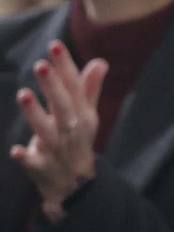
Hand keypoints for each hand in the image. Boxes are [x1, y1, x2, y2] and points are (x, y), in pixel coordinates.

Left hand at [11, 42, 106, 221]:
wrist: (76, 185)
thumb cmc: (76, 142)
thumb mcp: (87, 116)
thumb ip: (88, 89)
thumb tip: (100, 62)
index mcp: (82, 115)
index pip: (75, 88)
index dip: (65, 68)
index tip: (54, 46)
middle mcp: (71, 130)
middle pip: (63, 107)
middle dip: (52, 86)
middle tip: (40, 65)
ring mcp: (56, 149)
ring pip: (47, 131)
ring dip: (36, 114)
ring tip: (23, 94)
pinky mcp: (42, 167)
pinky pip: (34, 163)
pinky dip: (26, 158)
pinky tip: (16, 150)